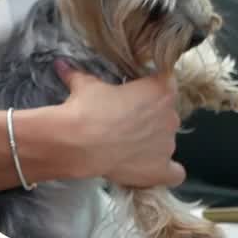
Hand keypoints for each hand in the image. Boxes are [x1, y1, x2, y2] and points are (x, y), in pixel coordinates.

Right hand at [56, 68, 184, 188]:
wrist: (78, 143)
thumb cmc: (86, 108)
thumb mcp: (85, 85)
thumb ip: (80, 74)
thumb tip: (62, 64)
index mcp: (160, 90)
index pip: (166, 82)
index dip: (150, 88)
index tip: (135, 93)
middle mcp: (170, 116)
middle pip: (167, 113)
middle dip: (150, 115)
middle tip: (125, 119)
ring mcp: (168, 145)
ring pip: (166, 141)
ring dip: (152, 141)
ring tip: (127, 144)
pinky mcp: (160, 170)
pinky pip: (175, 173)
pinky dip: (166, 171)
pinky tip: (150, 167)